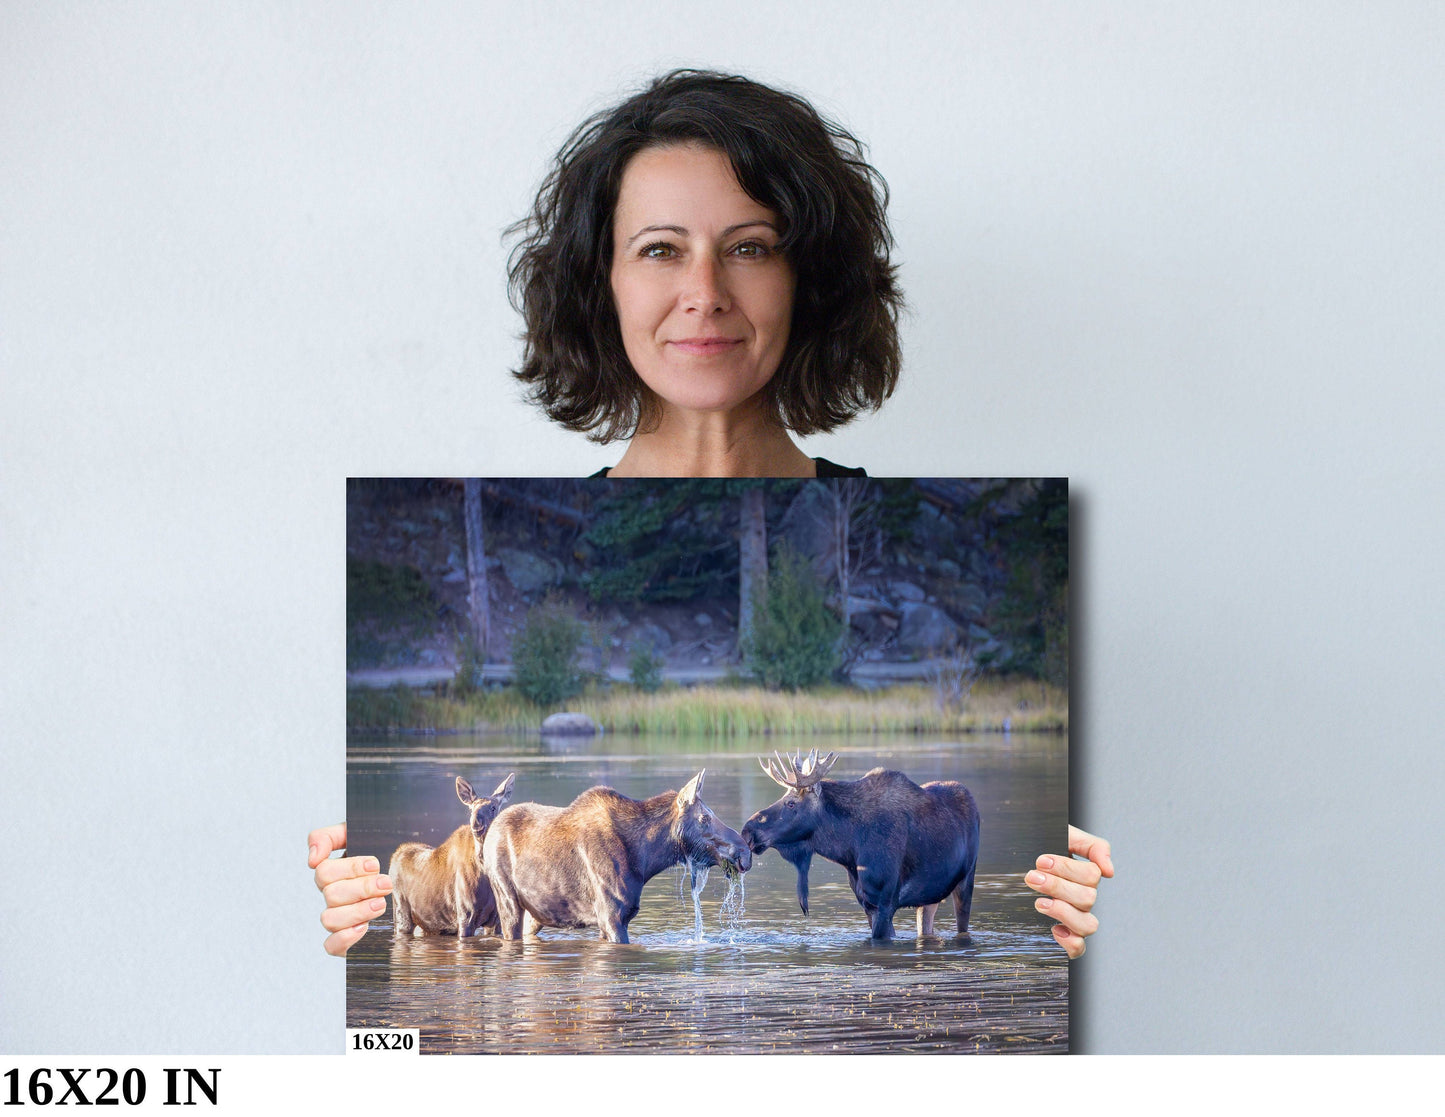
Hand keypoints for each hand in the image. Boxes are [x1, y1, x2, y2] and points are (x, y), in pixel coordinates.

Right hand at [308, 823, 391, 956]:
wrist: (418, 886)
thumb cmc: (385, 855)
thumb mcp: (360, 836)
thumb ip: (329, 837)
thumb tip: (312, 858)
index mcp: (334, 873)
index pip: (323, 871)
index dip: (349, 868)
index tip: (374, 864)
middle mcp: (334, 896)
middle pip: (330, 894)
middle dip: (361, 888)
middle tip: (385, 883)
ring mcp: (339, 918)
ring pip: (329, 919)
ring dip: (357, 911)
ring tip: (381, 904)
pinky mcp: (347, 941)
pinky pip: (331, 946)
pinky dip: (344, 938)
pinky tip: (364, 927)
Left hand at [1025, 825, 1113, 958]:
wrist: (1016, 855)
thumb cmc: (1042, 845)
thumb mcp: (1066, 835)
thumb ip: (1093, 846)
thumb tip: (1109, 871)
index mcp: (1086, 875)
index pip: (1091, 876)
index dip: (1066, 869)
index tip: (1041, 861)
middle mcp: (1084, 898)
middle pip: (1087, 899)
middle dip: (1057, 886)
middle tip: (1032, 877)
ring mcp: (1075, 917)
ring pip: (1088, 925)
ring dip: (1063, 912)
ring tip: (1039, 902)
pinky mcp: (1063, 934)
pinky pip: (1078, 948)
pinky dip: (1070, 943)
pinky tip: (1054, 929)